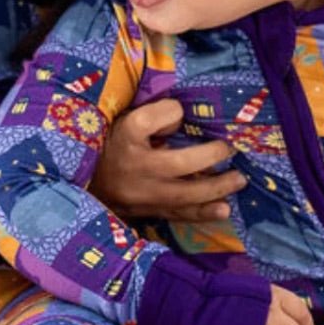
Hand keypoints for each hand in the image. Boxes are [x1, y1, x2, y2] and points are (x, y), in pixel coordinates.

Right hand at [91, 98, 245, 222]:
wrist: (85, 184)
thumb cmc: (108, 145)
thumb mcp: (121, 120)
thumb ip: (151, 115)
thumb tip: (181, 119)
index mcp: (123, 137)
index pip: (146, 121)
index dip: (168, 113)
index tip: (178, 110)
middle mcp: (132, 167)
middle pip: (177, 164)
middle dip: (210, 157)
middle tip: (231, 150)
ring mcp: (140, 194)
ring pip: (183, 195)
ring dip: (215, 189)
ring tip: (238, 181)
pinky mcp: (145, 212)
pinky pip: (178, 214)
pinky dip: (202, 212)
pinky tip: (223, 210)